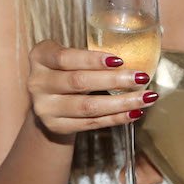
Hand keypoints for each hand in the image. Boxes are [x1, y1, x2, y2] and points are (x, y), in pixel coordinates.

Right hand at [27, 41, 158, 137]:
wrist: (48, 102)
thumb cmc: (65, 71)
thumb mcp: (68, 57)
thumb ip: (89, 57)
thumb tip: (134, 57)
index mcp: (40, 57)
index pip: (65, 57)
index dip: (92, 60)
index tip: (119, 60)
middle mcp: (37, 82)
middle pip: (78, 82)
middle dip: (114, 80)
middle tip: (141, 77)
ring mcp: (45, 107)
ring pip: (87, 106)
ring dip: (121, 103)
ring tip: (145, 97)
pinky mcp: (56, 126)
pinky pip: (91, 123)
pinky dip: (115, 118)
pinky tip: (134, 113)